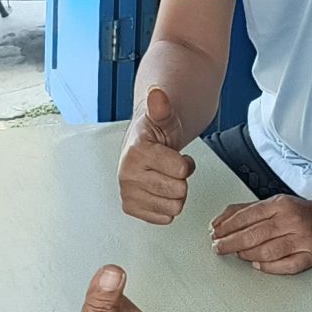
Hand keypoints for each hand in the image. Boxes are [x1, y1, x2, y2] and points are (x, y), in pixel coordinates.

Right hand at [119, 86, 194, 224]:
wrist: (143, 143)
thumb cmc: (156, 132)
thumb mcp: (164, 117)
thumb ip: (162, 107)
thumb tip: (156, 92)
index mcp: (135, 153)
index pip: (182, 171)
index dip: (185, 163)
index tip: (175, 154)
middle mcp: (126, 175)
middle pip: (179, 192)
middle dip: (180, 179)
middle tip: (170, 168)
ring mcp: (127, 193)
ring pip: (173, 208)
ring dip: (174, 193)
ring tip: (164, 177)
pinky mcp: (130, 208)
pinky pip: (164, 219)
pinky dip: (166, 206)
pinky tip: (158, 190)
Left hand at [208, 194, 311, 274]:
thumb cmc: (299, 215)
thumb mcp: (273, 204)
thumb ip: (245, 210)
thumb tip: (218, 222)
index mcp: (281, 204)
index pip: (248, 215)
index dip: (227, 226)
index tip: (215, 233)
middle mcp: (293, 220)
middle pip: (255, 234)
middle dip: (232, 242)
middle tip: (219, 248)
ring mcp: (304, 239)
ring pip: (268, 250)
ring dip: (247, 254)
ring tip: (237, 255)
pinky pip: (286, 265)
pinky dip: (269, 267)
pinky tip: (258, 264)